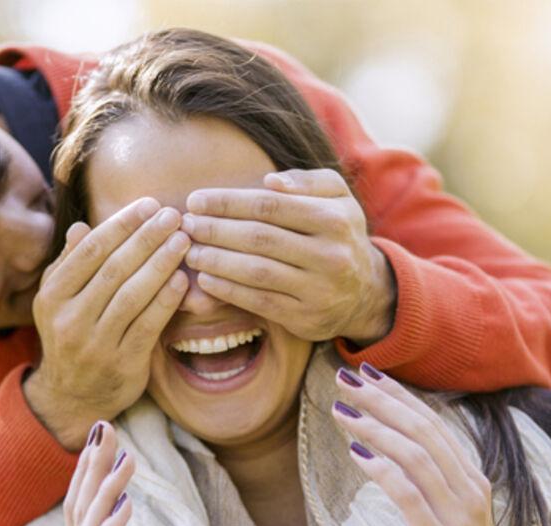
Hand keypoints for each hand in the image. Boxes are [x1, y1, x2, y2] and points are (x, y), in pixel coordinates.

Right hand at [25, 199, 190, 449]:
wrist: (71, 398)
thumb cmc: (70, 338)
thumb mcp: (57, 302)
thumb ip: (69, 265)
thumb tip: (80, 227)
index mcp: (52, 296)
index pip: (90, 251)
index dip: (122, 224)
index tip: (149, 205)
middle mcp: (69, 319)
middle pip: (114, 269)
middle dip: (147, 238)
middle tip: (173, 215)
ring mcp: (95, 344)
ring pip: (132, 296)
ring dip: (161, 264)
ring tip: (183, 241)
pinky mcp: (122, 364)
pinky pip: (147, 326)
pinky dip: (166, 301)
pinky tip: (183, 281)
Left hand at [182, 169, 394, 344]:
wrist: (365, 292)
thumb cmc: (338, 235)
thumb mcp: (336, 198)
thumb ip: (307, 182)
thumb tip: (269, 181)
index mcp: (334, 218)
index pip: (270, 206)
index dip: (228, 202)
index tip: (196, 200)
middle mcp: (330, 254)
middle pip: (260, 238)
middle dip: (216, 230)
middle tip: (186, 224)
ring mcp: (319, 289)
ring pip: (257, 272)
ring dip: (216, 260)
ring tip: (190, 251)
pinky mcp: (306, 318)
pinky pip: (259, 302)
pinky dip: (228, 290)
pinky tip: (205, 279)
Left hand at [330, 365, 525, 525]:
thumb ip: (430, 491)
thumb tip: (392, 458)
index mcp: (472, 483)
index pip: (434, 424)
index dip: (400, 395)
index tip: (367, 372)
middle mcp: (471, 492)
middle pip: (424, 430)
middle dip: (383, 400)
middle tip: (345, 377)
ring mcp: (459, 519)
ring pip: (416, 456)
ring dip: (376, 428)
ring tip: (341, 410)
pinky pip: (411, 498)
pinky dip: (383, 471)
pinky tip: (356, 454)